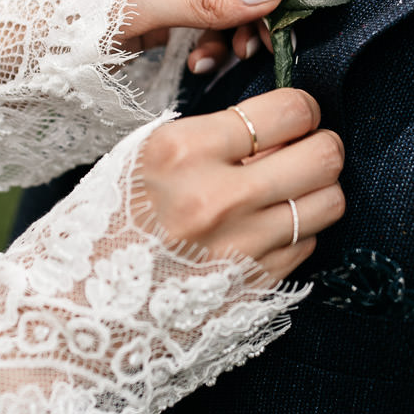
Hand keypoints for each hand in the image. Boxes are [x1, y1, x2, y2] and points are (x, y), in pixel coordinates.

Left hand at [86, 0, 280, 72]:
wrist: (16, 57)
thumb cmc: (70, 16)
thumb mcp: (141, 8)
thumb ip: (208, 3)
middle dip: (238, 9)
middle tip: (257, 44)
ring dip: (223, 32)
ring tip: (226, 60)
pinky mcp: (151, 12)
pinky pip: (194, 21)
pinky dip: (204, 43)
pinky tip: (201, 64)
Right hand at [134, 89, 344, 282]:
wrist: (85, 303)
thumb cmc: (113, 221)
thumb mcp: (148, 157)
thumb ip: (214, 136)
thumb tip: (279, 127)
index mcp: (183, 151)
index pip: (288, 112)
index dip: (302, 109)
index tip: (296, 116)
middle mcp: (216, 198)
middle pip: (323, 156)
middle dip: (321, 145)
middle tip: (306, 149)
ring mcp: (239, 247)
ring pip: (329, 202)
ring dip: (317, 190)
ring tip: (290, 190)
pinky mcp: (253, 284)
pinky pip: (308, 243)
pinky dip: (296, 231)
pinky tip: (266, 229)